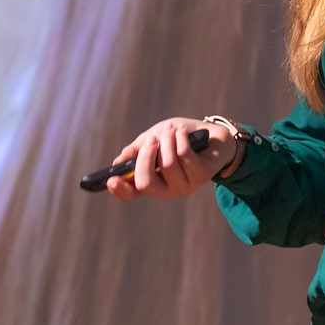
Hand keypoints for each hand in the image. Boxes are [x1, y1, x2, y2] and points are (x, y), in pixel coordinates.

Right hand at [105, 117, 238, 201]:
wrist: (212, 135)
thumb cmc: (180, 138)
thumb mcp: (155, 138)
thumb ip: (138, 149)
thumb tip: (119, 161)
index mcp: (151, 181)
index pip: (131, 194)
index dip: (120, 190)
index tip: (112, 179)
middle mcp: (165, 189)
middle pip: (145, 182)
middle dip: (146, 156)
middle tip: (152, 140)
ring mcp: (184, 186)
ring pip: (167, 165)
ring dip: (167, 141)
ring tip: (172, 130)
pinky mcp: (201, 177)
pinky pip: (185, 157)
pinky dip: (181, 139)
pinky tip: (182, 131)